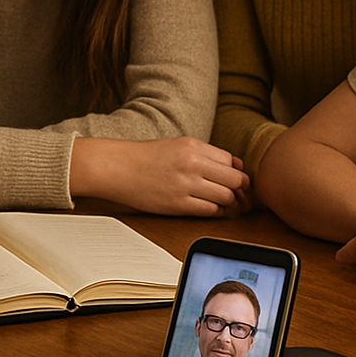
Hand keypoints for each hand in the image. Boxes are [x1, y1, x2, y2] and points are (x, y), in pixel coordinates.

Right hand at [70, 136, 250, 216]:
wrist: (117, 167)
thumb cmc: (146, 157)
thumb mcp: (178, 145)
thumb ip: (206, 154)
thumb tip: (236, 167)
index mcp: (193, 145)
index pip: (231, 161)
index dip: (235, 172)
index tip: (232, 179)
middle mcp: (192, 163)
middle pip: (235, 180)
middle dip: (238, 188)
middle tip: (233, 193)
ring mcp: (185, 184)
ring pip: (226, 197)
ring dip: (226, 201)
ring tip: (217, 201)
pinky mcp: (178, 204)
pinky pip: (210, 210)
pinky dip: (214, 211)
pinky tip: (206, 207)